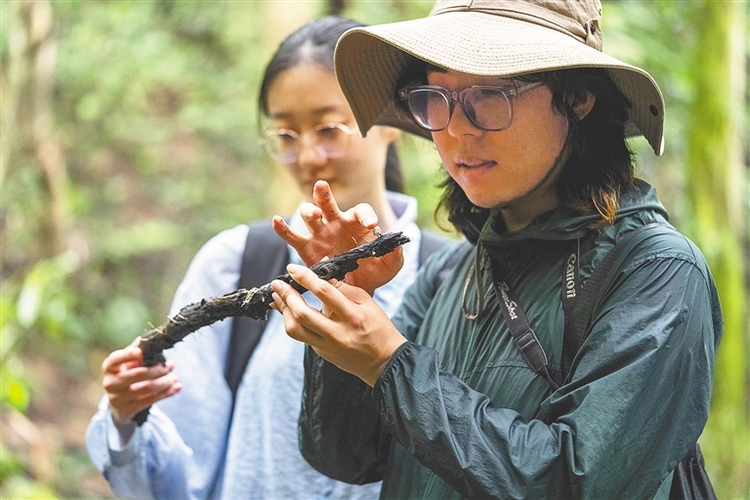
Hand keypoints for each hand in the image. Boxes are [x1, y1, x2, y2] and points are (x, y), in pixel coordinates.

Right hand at [102, 338, 180, 426]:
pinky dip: (166, 393)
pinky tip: (177, 387)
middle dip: (157, 370)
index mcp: (109, 367)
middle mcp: (110, 382)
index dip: (128, 356)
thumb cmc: (127, 374)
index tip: (140, 352)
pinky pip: (150, 401)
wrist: (119, 400)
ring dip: (164, 382)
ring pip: (146, 389)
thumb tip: (147, 339)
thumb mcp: (128, 362)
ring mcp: (117, 398)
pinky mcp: (127, 409)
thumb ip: (136, 350)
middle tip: (170, 366)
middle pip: (137, 375)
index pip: (116, 359)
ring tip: (174, 377)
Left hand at [271, 264, 406, 386]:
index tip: (292, 268)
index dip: (305, 278)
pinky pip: (301, 335)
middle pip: (303, 314)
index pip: (324, 292)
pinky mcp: (322, 353)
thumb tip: (322, 268)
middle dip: (287, 296)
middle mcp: (338, 333)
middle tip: (277, 283)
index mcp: (353, 316)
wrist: (384, 361)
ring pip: (295, 329)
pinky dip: (292, 320)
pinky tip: (288, 310)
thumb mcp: (367, 302)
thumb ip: (342, 287)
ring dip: (283, 311)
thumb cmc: (378, 327)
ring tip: (278, 298)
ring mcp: (328, 346)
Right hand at [273, 180, 402, 294]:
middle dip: (324, 195)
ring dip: (308, 211)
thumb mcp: (390, 264)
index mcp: (358, 222)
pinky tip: (276, 221)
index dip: (365, 214)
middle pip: (328, 204)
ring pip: (309, 216)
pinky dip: (282, 229)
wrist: (358, 290)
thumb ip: (395, 254)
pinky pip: (292, 237)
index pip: (361, 211)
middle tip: (322, 187)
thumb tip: (398, 244)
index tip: (370, 224)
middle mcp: (336, 223)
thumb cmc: (375, 272)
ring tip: (311, 214)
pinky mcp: (306, 249)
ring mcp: (320, 234)